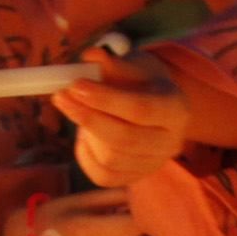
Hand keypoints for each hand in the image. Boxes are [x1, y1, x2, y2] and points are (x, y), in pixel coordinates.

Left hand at [54, 52, 191, 186]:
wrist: (152, 104)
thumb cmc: (139, 80)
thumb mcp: (131, 65)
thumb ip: (111, 63)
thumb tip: (90, 56)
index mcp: (176, 109)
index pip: (140, 109)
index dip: (105, 99)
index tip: (75, 85)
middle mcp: (170, 142)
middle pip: (125, 139)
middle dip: (87, 117)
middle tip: (60, 96)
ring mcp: (153, 164)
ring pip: (110, 159)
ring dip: (86, 133)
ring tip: (77, 110)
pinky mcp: (134, 178)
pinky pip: (102, 175)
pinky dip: (86, 154)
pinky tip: (84, 135)